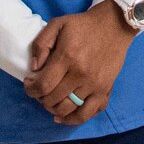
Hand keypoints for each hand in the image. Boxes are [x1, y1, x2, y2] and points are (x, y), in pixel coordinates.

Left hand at [23, 0, 136, 126]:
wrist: (114, 26)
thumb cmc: (83, 25)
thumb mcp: (57, 24)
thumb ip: (41, 44)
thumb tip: (34, 68)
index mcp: (67, 57)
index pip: (43, 85)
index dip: (31, 89)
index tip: (29, 83)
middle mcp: (81, 74)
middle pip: (53, 100)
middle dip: (40, 98)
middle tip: (40, 90)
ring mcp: (94, 85)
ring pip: (68, 110)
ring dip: (54, 109)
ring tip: (50, 100)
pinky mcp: (105, 90)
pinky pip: (87, 114)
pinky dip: (73, 119)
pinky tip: (64, 116)